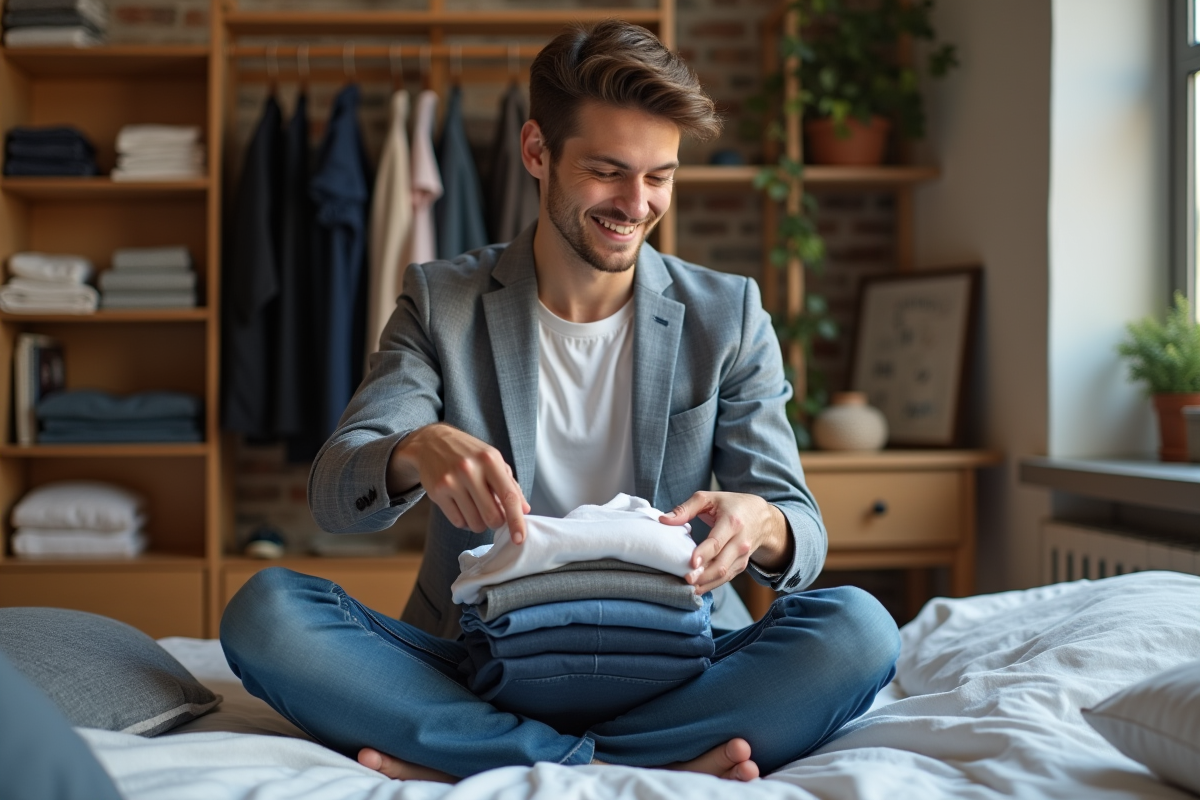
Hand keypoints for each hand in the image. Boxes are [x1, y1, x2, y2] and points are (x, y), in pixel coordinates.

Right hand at [388, 423, 530, 540]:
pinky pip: (458, 522)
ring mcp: (451, 481)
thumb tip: (525, 510)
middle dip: (496, 522)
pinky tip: (462, 506)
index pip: (509, 496)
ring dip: (480, 523)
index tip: (520, 538)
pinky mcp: (437, 492)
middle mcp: (470, 470)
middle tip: (494, 514)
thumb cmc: (469, 454)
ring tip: (476, 507)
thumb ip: (510, 484)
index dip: (517, 521)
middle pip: (492, 516)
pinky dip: (464, 520)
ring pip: (475, 523)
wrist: (432, 442)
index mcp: (490, 460)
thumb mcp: (493, 460)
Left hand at [660, 491, 789, 594]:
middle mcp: (740, 542)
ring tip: (687, 589)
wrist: (762, 517)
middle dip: (703, 575)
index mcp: (732, 522)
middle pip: (721, 564)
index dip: (704, 554)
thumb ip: (685, 508)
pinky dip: (711, 585)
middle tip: (685, 580)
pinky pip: (726, 578)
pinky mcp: (741, 565)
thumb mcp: (709, 498)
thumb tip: (663, 520)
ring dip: (706, 584)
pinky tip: (696, 588)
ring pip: (724, 575)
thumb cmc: (731, 505)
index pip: (717, 542)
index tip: (691, 563)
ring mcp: (742, 556)